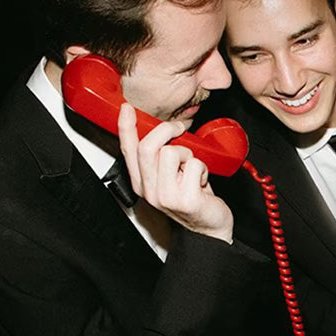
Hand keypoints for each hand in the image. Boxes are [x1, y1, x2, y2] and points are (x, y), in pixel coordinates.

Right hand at [118, 103, 233, 242]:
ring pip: (173, 152)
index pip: (128, 151)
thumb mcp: (170, 175)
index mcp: (141, 182)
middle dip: (167, 130)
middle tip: (179, 129)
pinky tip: (201, 181)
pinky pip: (195, 164)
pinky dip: (203, 168)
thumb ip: (160, 157)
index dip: (126, 128)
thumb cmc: (191, 197)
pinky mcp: (186, 199)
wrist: (209, 226)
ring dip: (188, 154)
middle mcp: (149, 190)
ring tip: (191, 169)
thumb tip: (160, 129)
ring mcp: (166, 197)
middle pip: (148, 147)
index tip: (127, 109)